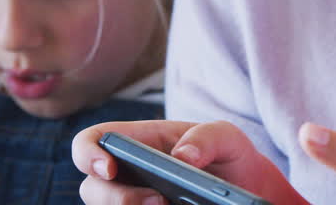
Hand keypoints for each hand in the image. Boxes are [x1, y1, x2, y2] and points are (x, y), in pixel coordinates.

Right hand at [73, 120, 306, 204]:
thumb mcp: (227, 137)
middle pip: (92, 188)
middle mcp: (128, 174)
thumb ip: (208, 137)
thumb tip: (182, 156)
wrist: (247, 188)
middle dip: (117, 197)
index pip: (93, 140)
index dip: (88, 153)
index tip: (109, 169)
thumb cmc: (229, 157)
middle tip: (159, 200)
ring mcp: (134, 200)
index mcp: (138, 142)